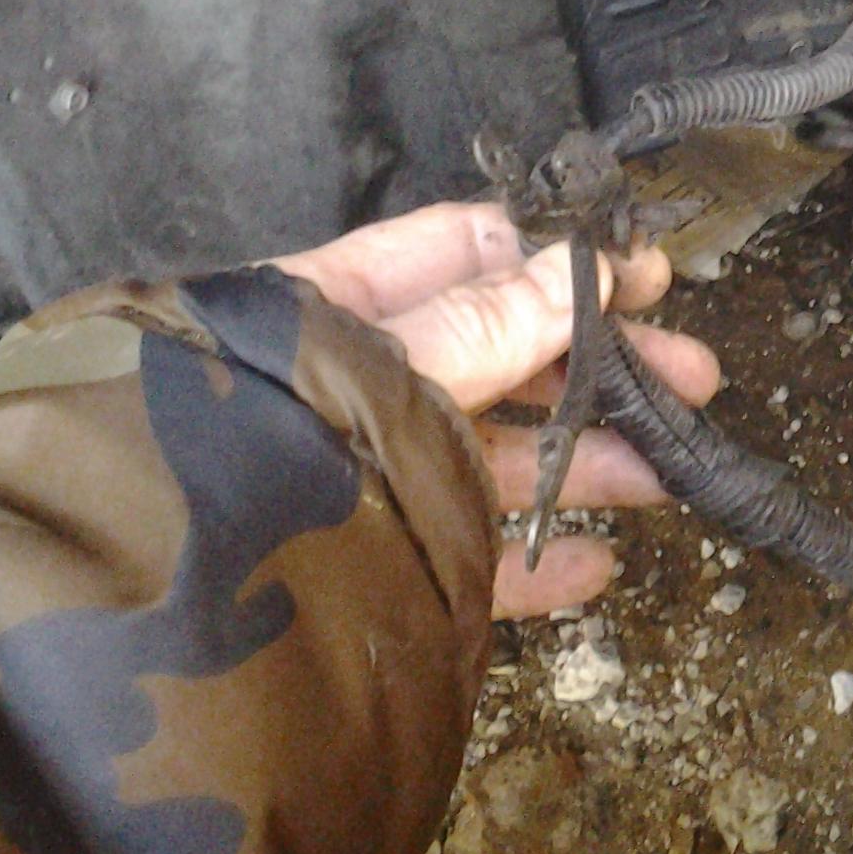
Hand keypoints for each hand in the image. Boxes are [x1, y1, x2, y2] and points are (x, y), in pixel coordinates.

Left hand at [273, 202, 720, 618]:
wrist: (158, 604)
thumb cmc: (260, 447)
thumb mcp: (390, 367)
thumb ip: (489, 323)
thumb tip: (581, 268)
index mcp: (337, 303)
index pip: (460, 249)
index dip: (556, 254)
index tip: (642, 274)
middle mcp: (357, 379)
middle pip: (501, 351)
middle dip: (599, 363)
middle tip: (694, 377)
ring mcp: (367, 473)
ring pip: (494, 450)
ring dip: (586, 457)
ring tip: (670, 475)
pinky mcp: (373, 560)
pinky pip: (465, 551)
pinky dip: (534, 558)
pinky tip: (594, 567)